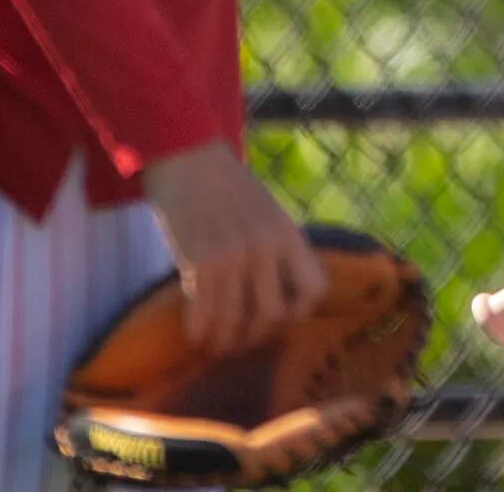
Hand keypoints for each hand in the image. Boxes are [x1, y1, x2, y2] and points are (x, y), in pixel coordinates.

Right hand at [142, 142, 328, 354]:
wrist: (188, 158)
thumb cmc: (227, 187)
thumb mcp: (267, 212)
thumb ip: (277, 247)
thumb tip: (281, 290)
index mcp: (288, 233)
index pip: (315, 287)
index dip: (301, 311)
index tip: (284, 319)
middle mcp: (266, 247)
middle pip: (274, 313)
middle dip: (258, 334)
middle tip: (244, 340)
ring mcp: (234, 256)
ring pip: (236, 321)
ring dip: (226, 341)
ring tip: (218, 345)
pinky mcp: (200, 262)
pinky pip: (203, 314)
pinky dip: (199, 331)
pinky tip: (196, 335)